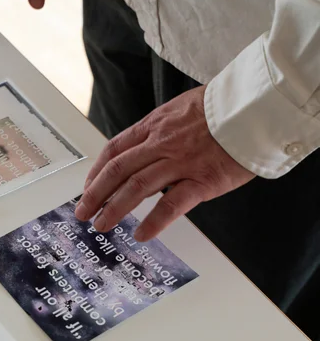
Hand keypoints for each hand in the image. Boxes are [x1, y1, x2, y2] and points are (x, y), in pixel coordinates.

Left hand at [75, 85, 254, 241]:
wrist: (257, 105)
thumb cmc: (224, 107)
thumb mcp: (181, 109)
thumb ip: (161, 129)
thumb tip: (146, 146)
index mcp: (154, 126)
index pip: (115, 149)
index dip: (96, 171)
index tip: (87, 187)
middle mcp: (161, 144)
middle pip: (117, 170)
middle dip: (95, 193)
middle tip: (82, 212)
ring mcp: (180, 162)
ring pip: (136, 187)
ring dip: (114, 209)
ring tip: (101, 225)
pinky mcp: (203, 180)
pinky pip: (171, 204)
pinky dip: (153, 222)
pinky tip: (141, 234)